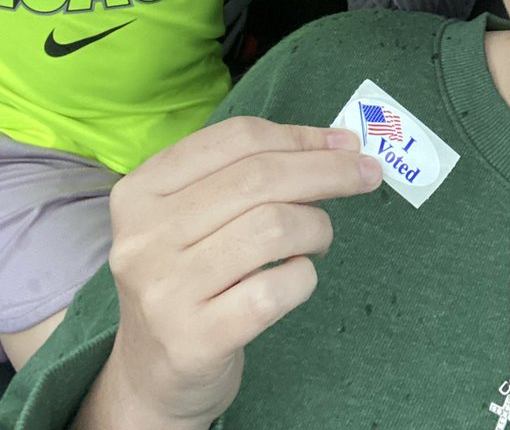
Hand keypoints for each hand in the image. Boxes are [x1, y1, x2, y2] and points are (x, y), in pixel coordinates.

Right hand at [81, 119, 380, 428]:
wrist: (153, 375)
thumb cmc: (190, 277)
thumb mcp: (194, 216)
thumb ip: (249, 173)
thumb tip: (338, 144)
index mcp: (141, 191)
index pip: (236, 139)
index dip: (300, 136)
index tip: (344, 143)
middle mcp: (145, 236)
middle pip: (260, 178)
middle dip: (327, 170)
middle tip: (366, 175)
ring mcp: (165, 290)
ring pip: (273, 227)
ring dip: (317, 227)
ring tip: (319, 238)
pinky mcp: (194, 339)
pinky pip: (276, 289)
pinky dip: (304, 276)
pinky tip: (298, 277)